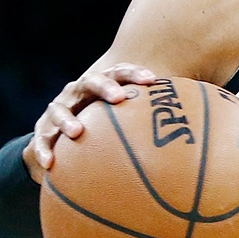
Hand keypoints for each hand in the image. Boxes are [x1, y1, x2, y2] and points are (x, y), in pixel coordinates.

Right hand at [25, 63, 157, 179]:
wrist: (65, 140)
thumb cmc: (107, 130)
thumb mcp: (130, 125)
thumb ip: (156, 125)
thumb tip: (197, 136)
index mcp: (103, 87)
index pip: (119, 73)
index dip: (134, 74)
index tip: (152, 80)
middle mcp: (79, 93)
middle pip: (90, 82)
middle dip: (104, 87)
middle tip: (118, 98)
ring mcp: (58, 110)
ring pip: (59, 109)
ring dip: (67, 120)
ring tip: (77, 132)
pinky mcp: (42, 131)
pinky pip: (41, 140)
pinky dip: (44, 150)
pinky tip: (51, 164)